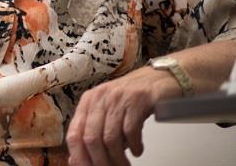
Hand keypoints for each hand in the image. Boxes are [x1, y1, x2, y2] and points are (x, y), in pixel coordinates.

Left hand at [66, 67, 180, 165]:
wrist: (161, 78)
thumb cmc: (133, 97)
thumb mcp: (109, 110)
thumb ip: (95, 130)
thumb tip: (79, 158)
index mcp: (88, 101)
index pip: (74, 133)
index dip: (79, 156)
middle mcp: (100, 98)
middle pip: (91, 138)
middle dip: (100, 161)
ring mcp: (118, 98)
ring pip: (110, 137)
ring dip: (118, 158)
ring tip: (125, 165)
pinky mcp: (138, 100)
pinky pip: (130, 130)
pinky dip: (134, 146)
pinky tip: (137, 150)